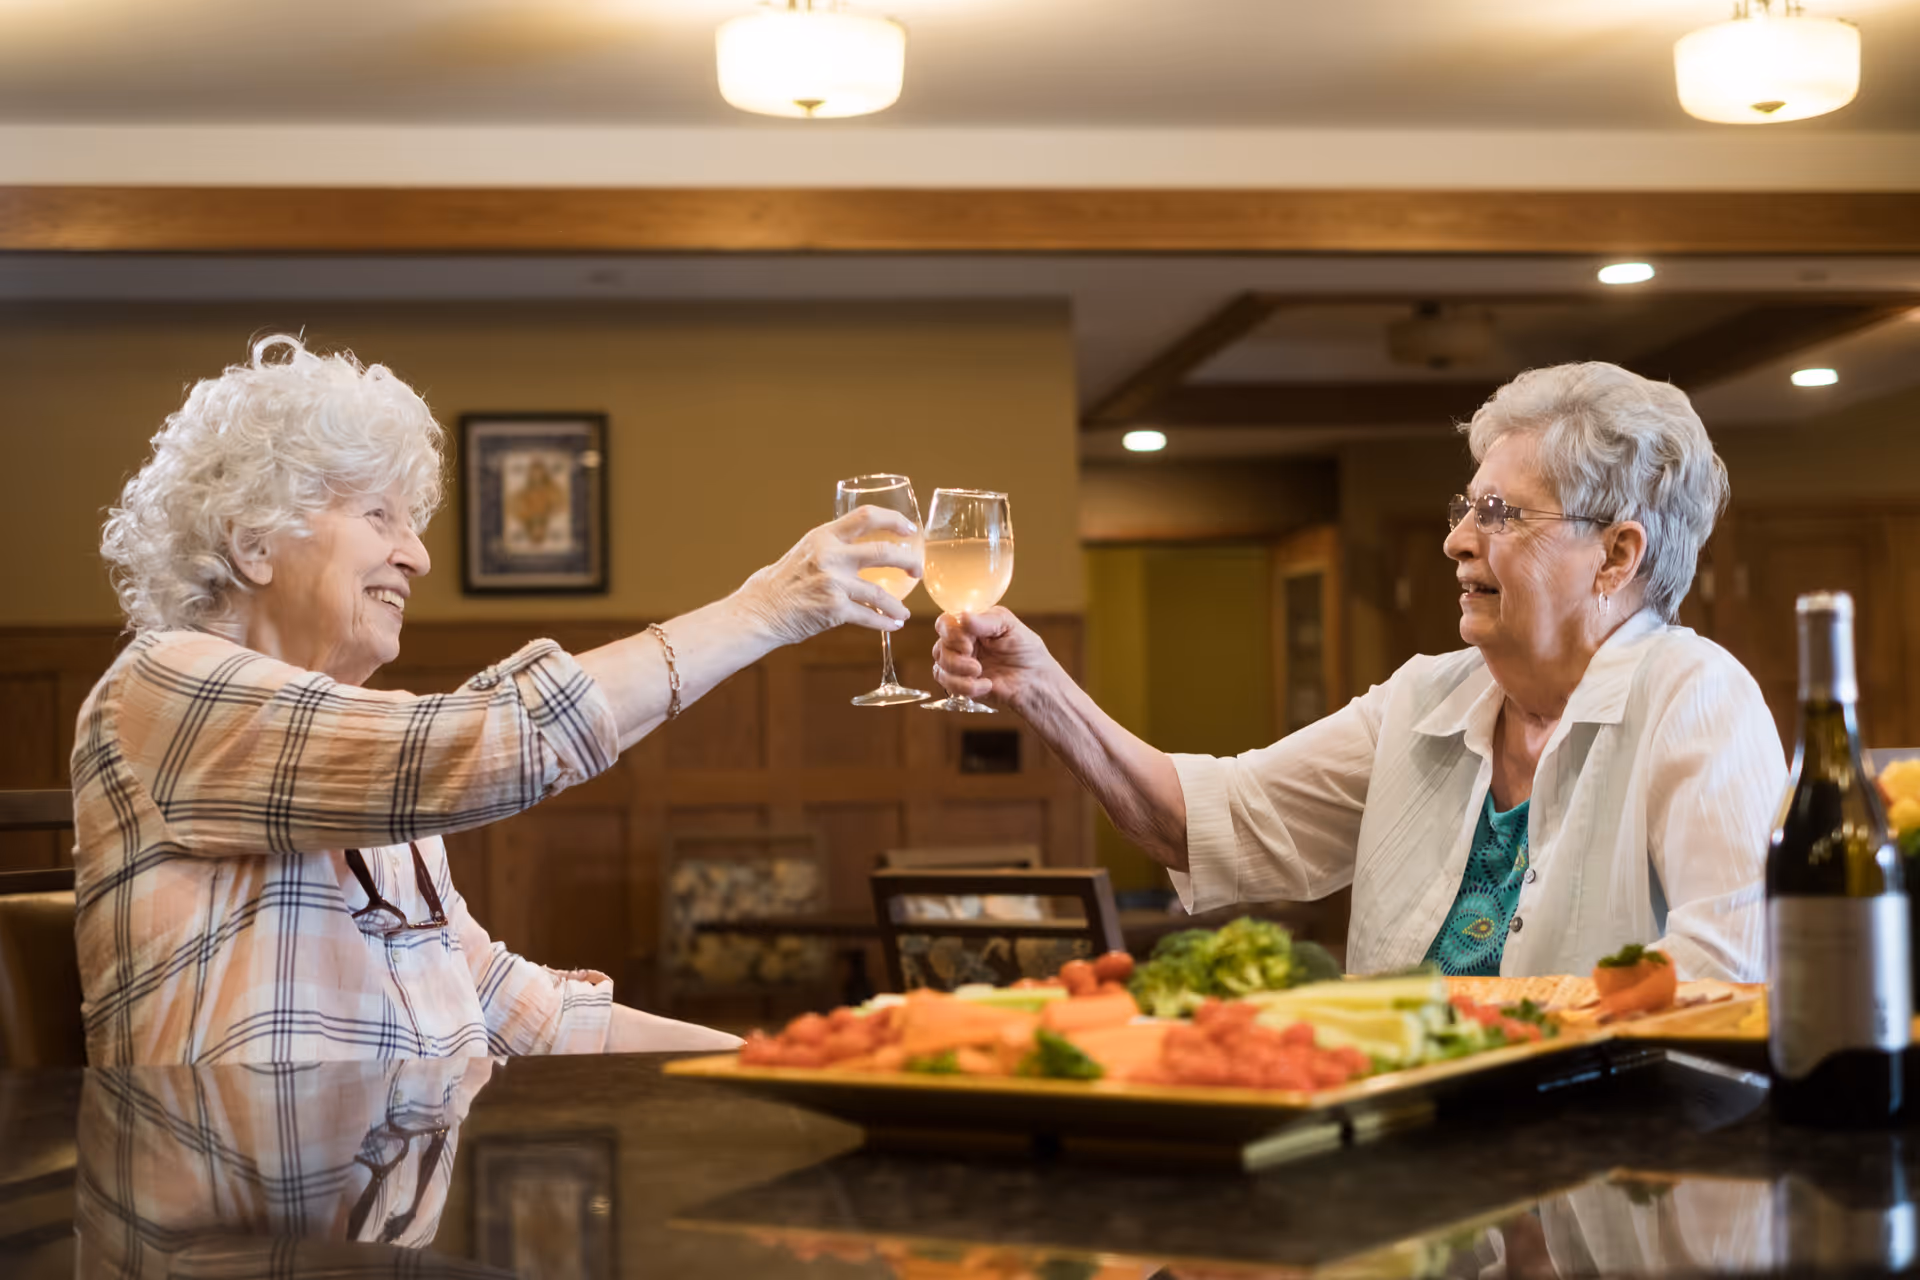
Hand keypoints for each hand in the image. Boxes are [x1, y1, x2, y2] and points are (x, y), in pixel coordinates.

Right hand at [733, 507, 921, 645]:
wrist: (761, 610)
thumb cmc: (782, 582)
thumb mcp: (806, 551)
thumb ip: (833, 546)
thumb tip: (861, 545)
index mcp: (825, 536)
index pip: (866, 517)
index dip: (893, 520)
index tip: (909, 530)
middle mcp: (830, 555)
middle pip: (882, 552)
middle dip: (907, 561)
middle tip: (916, 570)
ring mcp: (833, 583)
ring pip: (880, 593)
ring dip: (896, 605)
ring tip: (903, 611)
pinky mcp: (834, 609)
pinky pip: (868, 617)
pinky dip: (883, 622)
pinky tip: (892, 625)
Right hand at [931, 607, 1060, 711]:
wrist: (1035, 681)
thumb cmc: (1026, 651)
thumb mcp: (1010, 627)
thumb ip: (986, 621)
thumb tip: (963, 617)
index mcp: (971, 625)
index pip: (945, 623)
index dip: (950, 633)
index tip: (967, 643)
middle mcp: (962, 643)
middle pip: (940, 646)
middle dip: (955, 657)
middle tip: (976, 664)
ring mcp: (960, 664)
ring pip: (940, 667)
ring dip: (958, 673)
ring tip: (980, 673)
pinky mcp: (961, 684)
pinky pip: (948, 685)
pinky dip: (965, 686)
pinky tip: (986, 685)